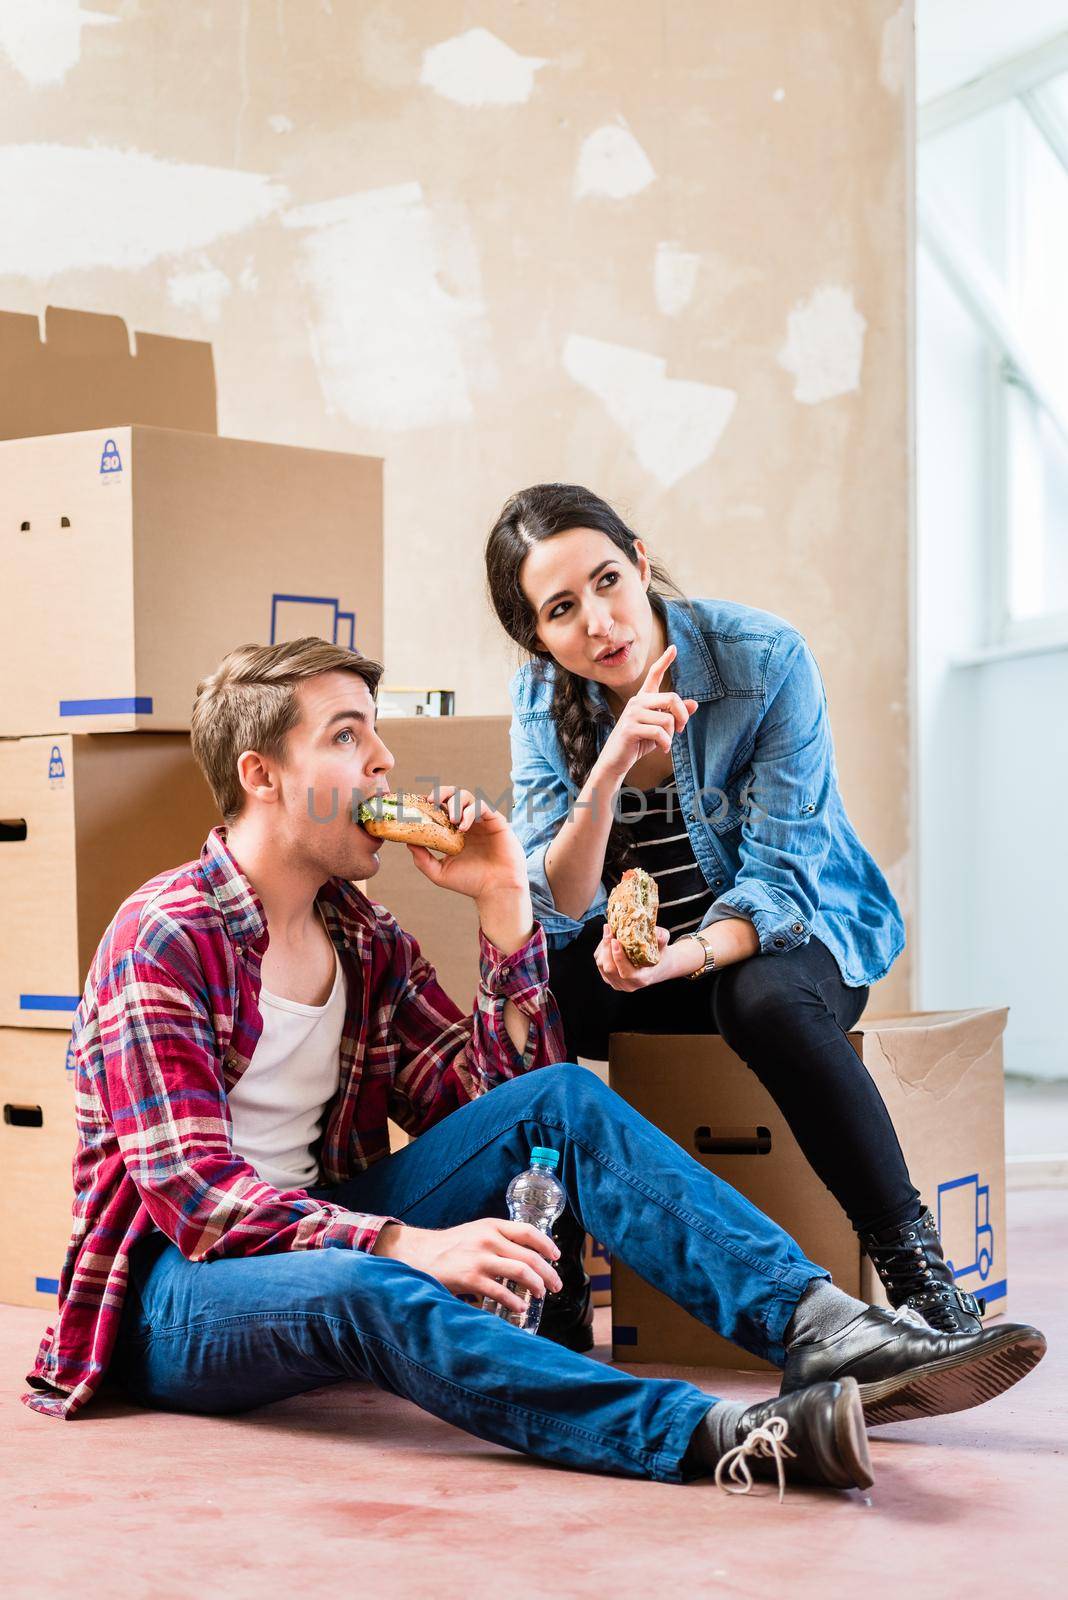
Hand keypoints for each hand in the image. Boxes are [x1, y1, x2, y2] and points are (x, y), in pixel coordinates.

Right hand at [372, 1218, 562, 1316]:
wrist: (420, 1254)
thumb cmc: (451, 1245)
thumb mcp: (477, 1232)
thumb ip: (499, 1239)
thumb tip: (527, 1256)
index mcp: (492, 1225)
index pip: (529, 1232)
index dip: (547, 1245)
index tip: (556, 1257)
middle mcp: (488, 1239)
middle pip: (530, 1256)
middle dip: (548, 1273)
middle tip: (555, 1285)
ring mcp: (480, 1258)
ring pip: (520, 1272)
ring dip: (537, 1286)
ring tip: (542, 1294)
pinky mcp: (470, 1278)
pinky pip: (501, 1291)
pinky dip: (515, 1301)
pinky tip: (521, 1307)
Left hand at [406, 786, 527, 904]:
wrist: (496, 890)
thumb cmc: (470, 883)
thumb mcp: (440, 873)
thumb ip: (423, 859)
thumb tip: (408, 843)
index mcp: (454, 831)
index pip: (440, 807)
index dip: (430, 802)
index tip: (419, 804)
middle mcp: (467, 822)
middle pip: (453, 795)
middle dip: (441, 793)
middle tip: (432, 801)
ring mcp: (482, 821)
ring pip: (467, 796)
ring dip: (455, 803)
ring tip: (451, 819)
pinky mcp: (496, 821)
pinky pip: (482, 806)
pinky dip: (470, 812)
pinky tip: (463, 827)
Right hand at [594, 645, 697, 782]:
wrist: (617, 760)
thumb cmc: (639, 742)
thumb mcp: (660, 728)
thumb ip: (675, 715)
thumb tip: (695, 704)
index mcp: (644, 698)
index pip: (654, 675)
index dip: (665, 661)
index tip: (674, 648)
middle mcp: (637, 701)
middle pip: (671, 697)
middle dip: (682, 715)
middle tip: (681, 729)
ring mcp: (632, 713)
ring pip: (667, 718)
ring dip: (672, 734)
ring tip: (666, 742)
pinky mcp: (630, 728)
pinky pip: (660, 732)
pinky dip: (666, 743)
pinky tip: (663, 749)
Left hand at [594, 924, 702, 990]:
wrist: (657, 965)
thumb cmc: (660, 953)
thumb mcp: (664, 944)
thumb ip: (662, 937)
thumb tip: (656, 932)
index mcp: (642, 979)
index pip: (626, 973)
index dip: (619, 958)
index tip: (615, 940)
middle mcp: (628, 985)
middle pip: (610, 968)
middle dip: (607, 948)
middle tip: (608, 929)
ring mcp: (617, 984)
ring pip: (602, 965)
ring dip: (603, 947)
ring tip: (609, 931)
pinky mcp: (609, 979)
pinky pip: (600, 964)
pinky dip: (601, 950)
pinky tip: (608, 940)